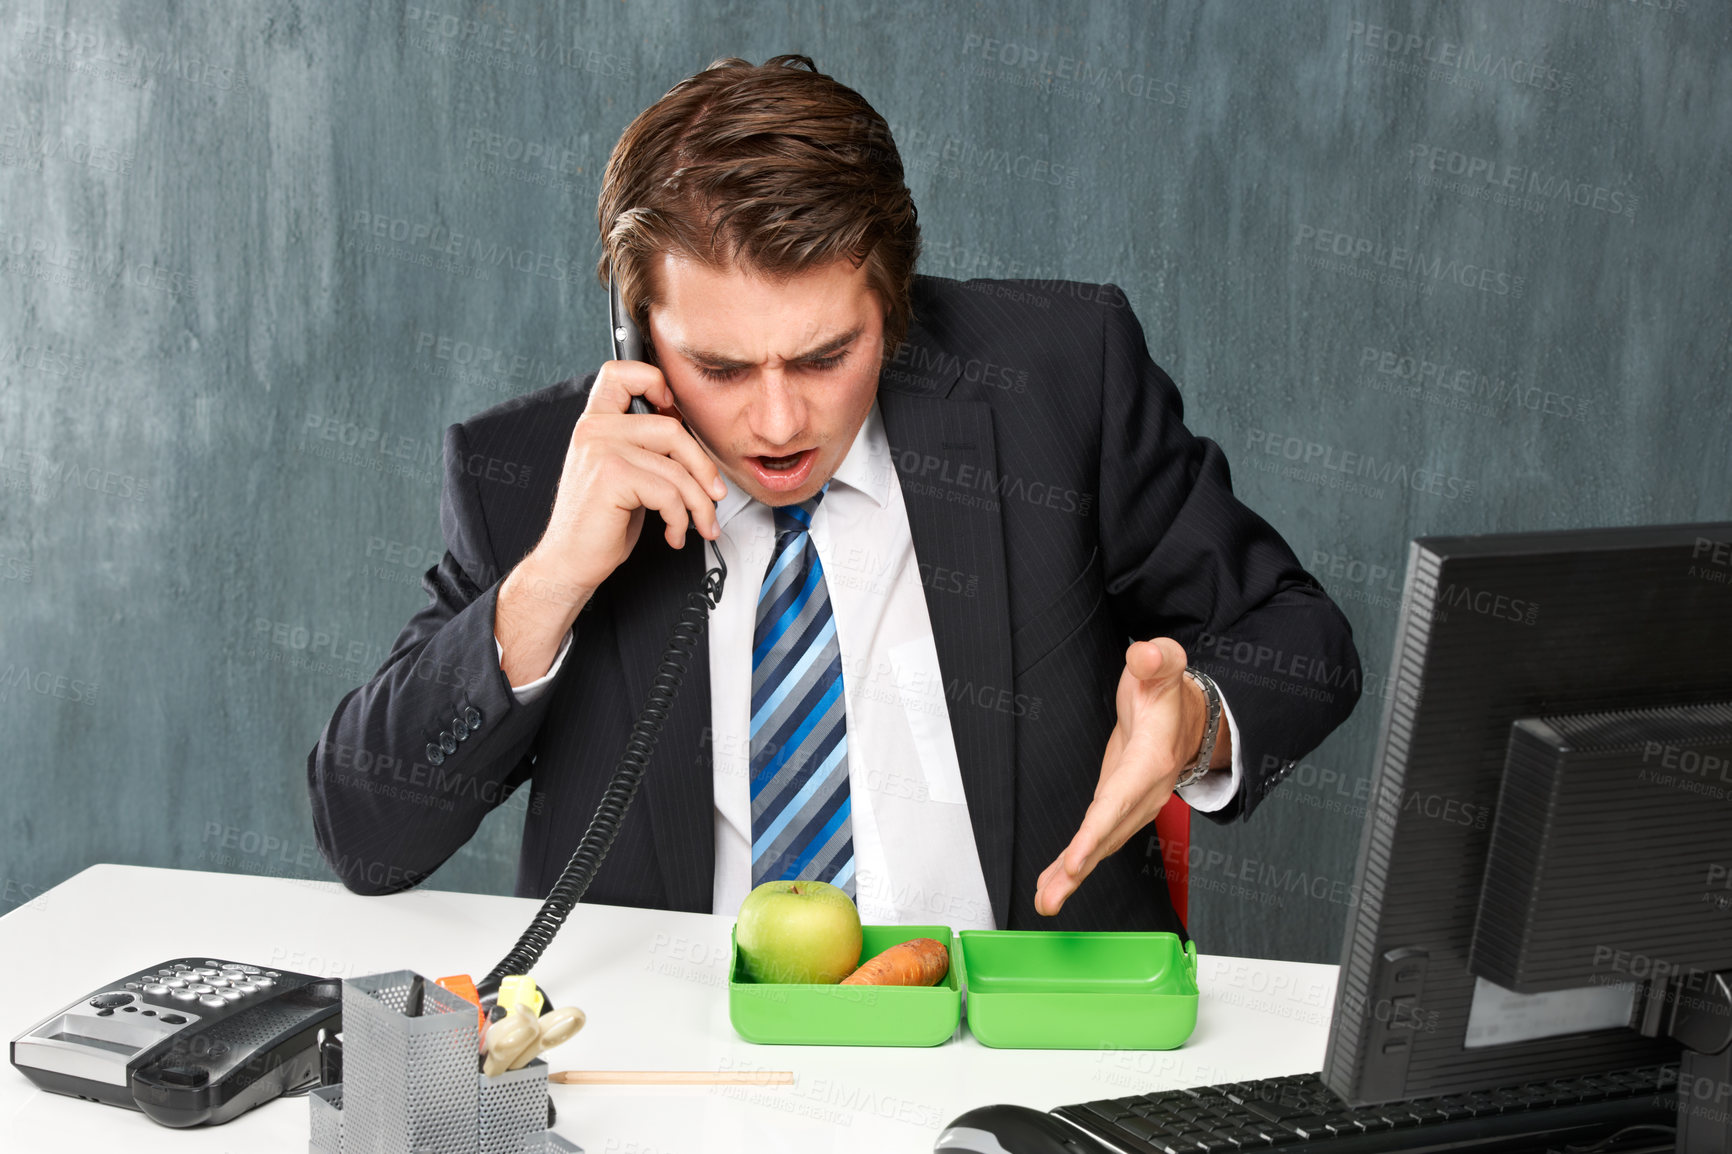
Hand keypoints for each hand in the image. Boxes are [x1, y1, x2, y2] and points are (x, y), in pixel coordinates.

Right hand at [530, 359, 727, 595]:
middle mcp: (595, 429)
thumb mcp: (619, 473)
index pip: (621, 372)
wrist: (569, 561)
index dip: (653, 379)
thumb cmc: (598, 522)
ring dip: (699, 504)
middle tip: (713, 493)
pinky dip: (681, 520)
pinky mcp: (612, 477)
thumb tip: (691, 444)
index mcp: (596, 422)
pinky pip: (669, 493)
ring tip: (700, 524)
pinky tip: (674, 533)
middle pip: (672, 428)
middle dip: (703, 467)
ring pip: (677, 468)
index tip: (673, 409)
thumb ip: (643, 447)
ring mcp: (601, 450)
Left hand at [1034, 638, 1222, 916]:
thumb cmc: (1165, 692)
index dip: (1098, 830)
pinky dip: (1074, 866)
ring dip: (1073, 875)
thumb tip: (1144, 653)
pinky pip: (1095, 841)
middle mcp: (1143, 792)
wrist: (1187, 717)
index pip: (1121, 799)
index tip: (1078, 858)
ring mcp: (1131, 806)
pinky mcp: (1117, 810)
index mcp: (1150, 760)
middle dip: (1081, 866)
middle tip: (1054, 895)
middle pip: (1109, 833)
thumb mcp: (1163, 666)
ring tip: (1046, 900)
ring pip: (1101, 844)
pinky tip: (1052, 886)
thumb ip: (1156, 659)